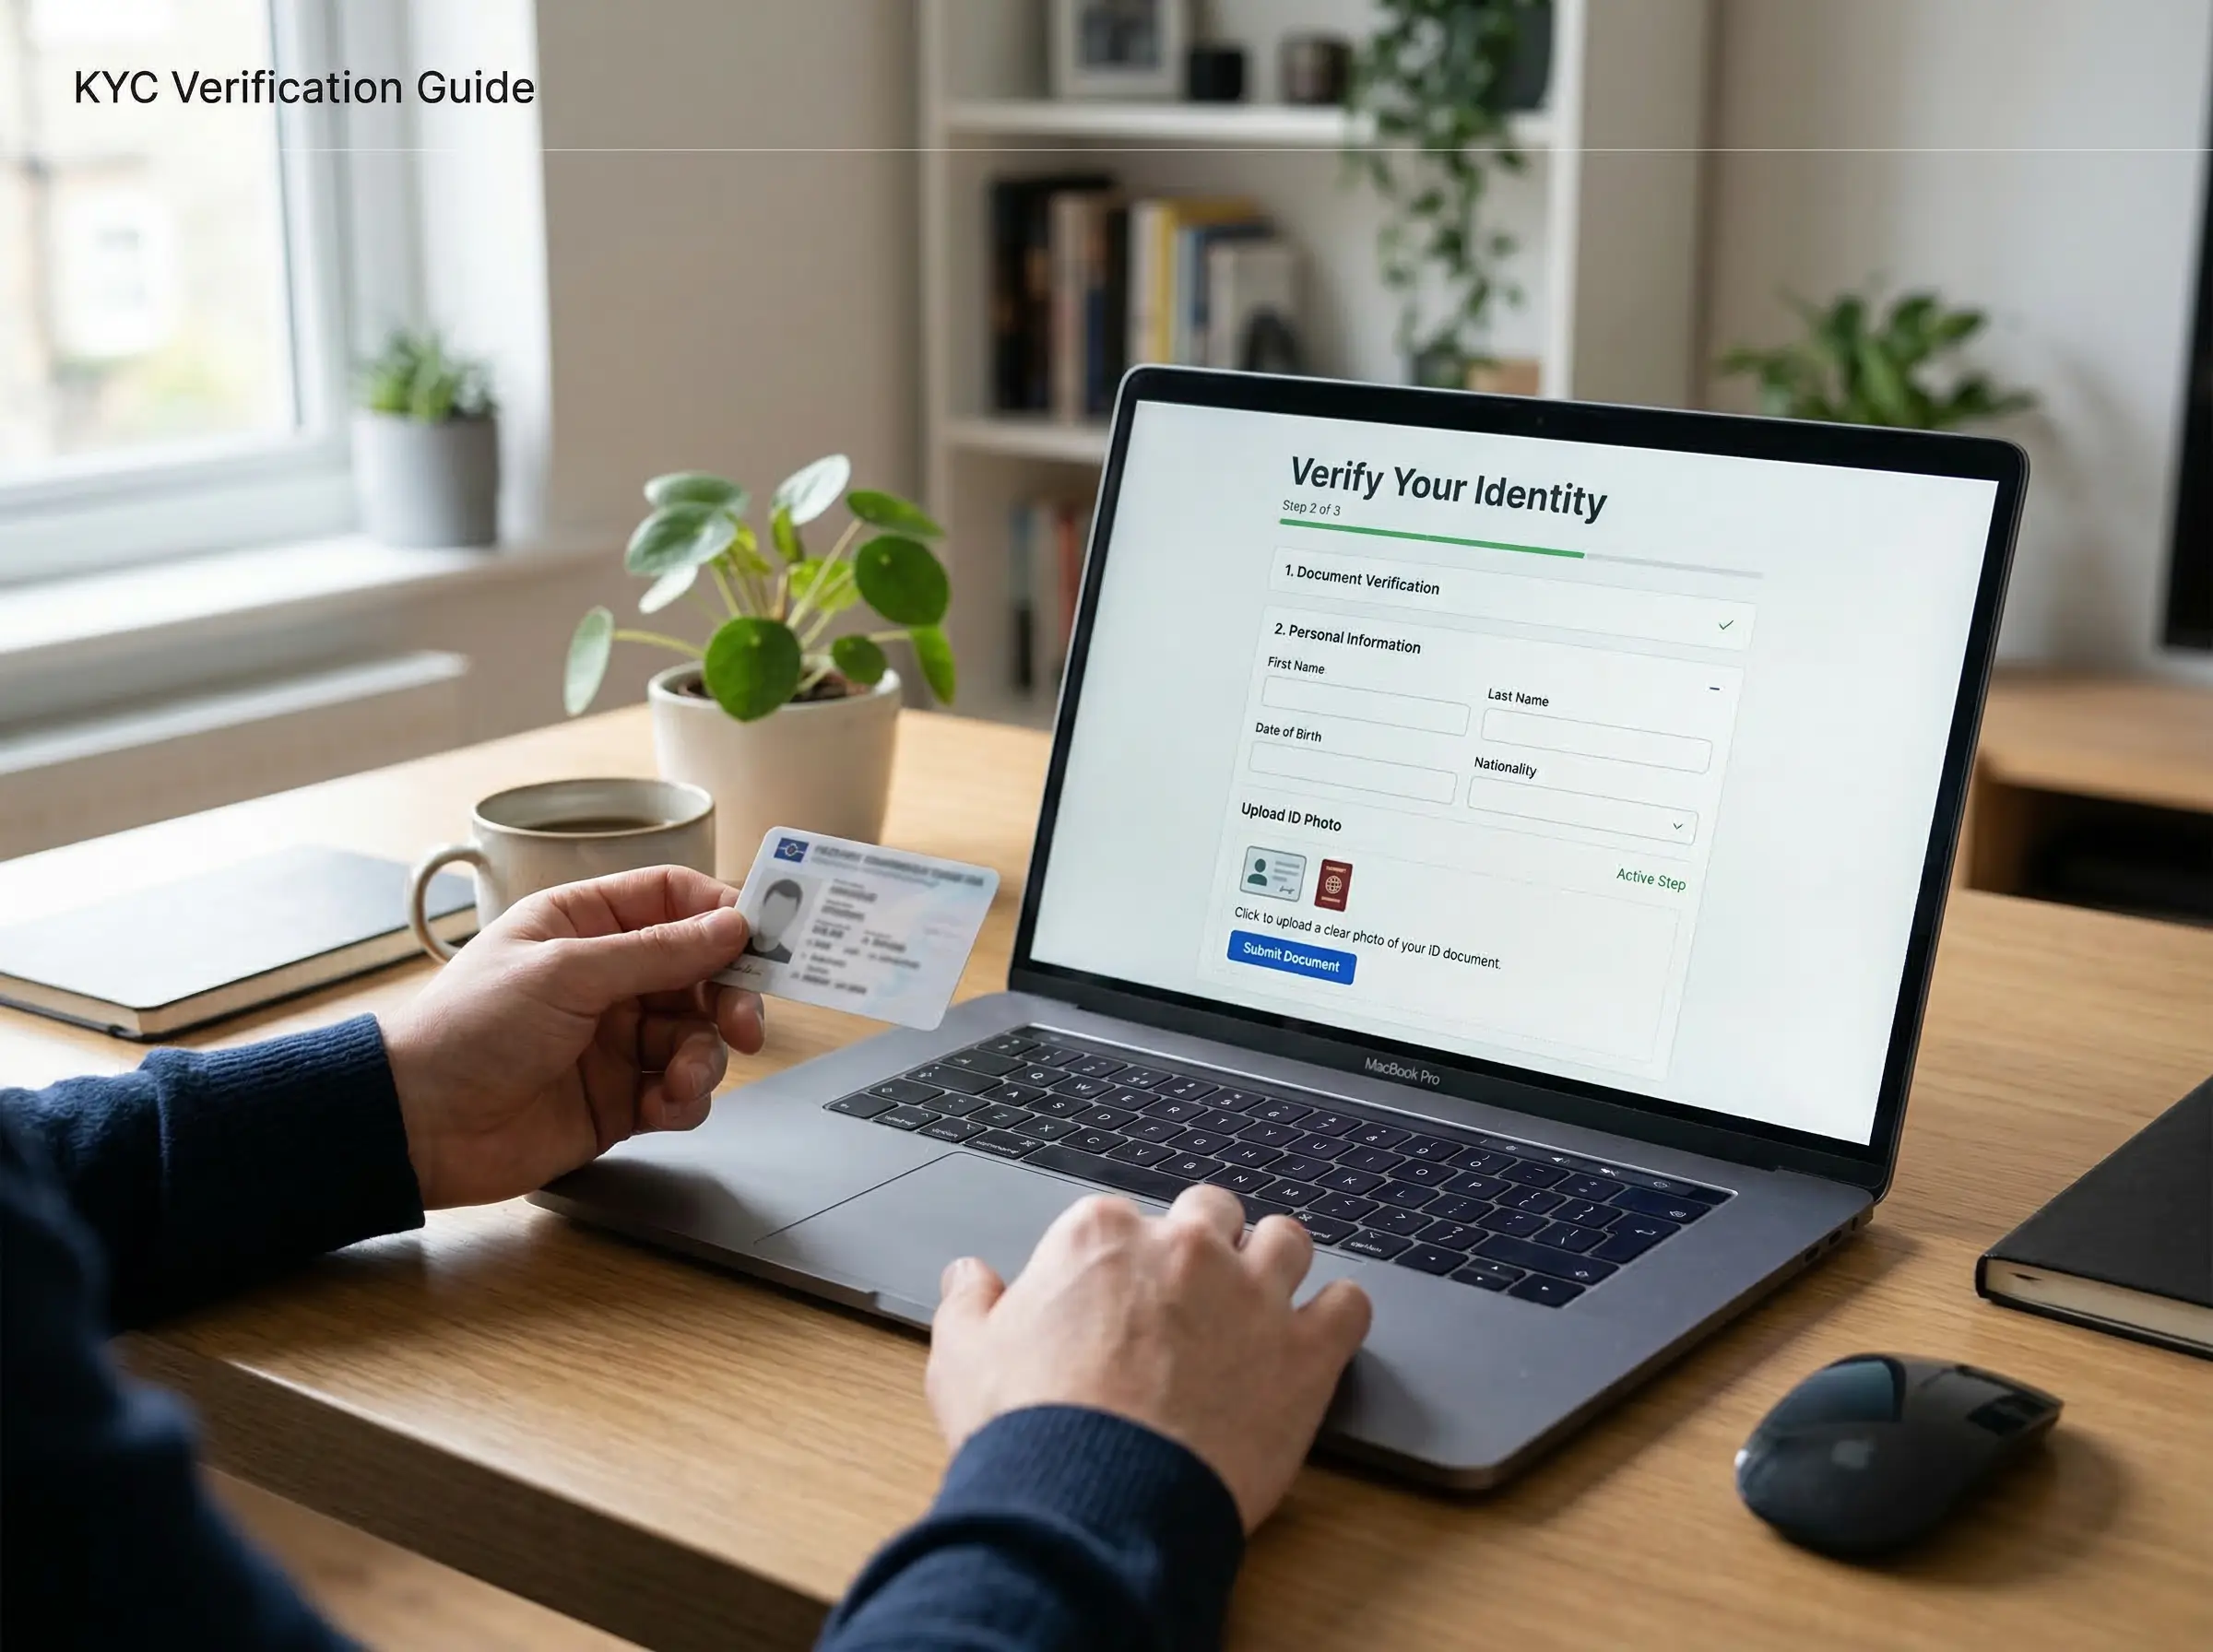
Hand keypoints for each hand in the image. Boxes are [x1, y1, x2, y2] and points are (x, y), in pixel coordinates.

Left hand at [379, 865, 765, 1208]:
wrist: (417, 1126)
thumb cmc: (469, 1029)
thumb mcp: (567, 972)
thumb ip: (658, 951)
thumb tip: (732, 924)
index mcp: (585, 924)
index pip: (675, 898)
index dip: (724, 913)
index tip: (769, 939)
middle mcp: (607, 977)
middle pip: (702, 971)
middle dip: (731, 997)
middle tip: (746, 1025)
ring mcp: (615, 1040)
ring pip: (698, 1036)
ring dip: (704, 1059)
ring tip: (680, 1080)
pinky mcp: (619, 1099)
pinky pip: (680, 1091)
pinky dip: (684, 1100)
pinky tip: (661, 1107)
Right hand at [927, 1185, 1371, 1531]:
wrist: (1093, 1500)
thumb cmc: (1030, 1429)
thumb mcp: (963, 1358)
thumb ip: (969, 1303)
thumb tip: (969, 1276)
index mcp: (1101, 1235)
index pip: (1125, 1216)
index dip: (1125, 1258)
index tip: (1122, 1295)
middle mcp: (1183, 1247)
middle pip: (1213, 1211)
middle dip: (1206, 1243)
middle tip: (1194, 1293)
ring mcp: (1251, 1294)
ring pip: (1287, 1240)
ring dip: (1276, 1264)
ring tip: (1264, 1301)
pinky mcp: (1304, 1352)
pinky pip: (1348, 1306)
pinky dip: (1338, 1315)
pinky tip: (1321, 1334)